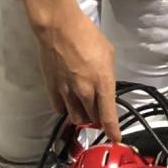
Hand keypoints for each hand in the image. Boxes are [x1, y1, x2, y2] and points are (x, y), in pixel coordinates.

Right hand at [36, 6, 121, 140]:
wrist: (59, 29)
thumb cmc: (88, 36)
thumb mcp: (108, 53)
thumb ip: (108, 74)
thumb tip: (105, 87)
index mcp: (102, 82)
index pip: (108, 115)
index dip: (112, 130)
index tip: (116, 139)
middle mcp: (85, 92)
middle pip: (93, 118)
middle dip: (98, 119)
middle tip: (100, 113)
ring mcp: (66, 93)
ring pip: (76, 117)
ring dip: (83, 116)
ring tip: (86, 108)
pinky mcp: (52, 90)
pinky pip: (61, 109)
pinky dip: (68, 109)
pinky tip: (70, 101)